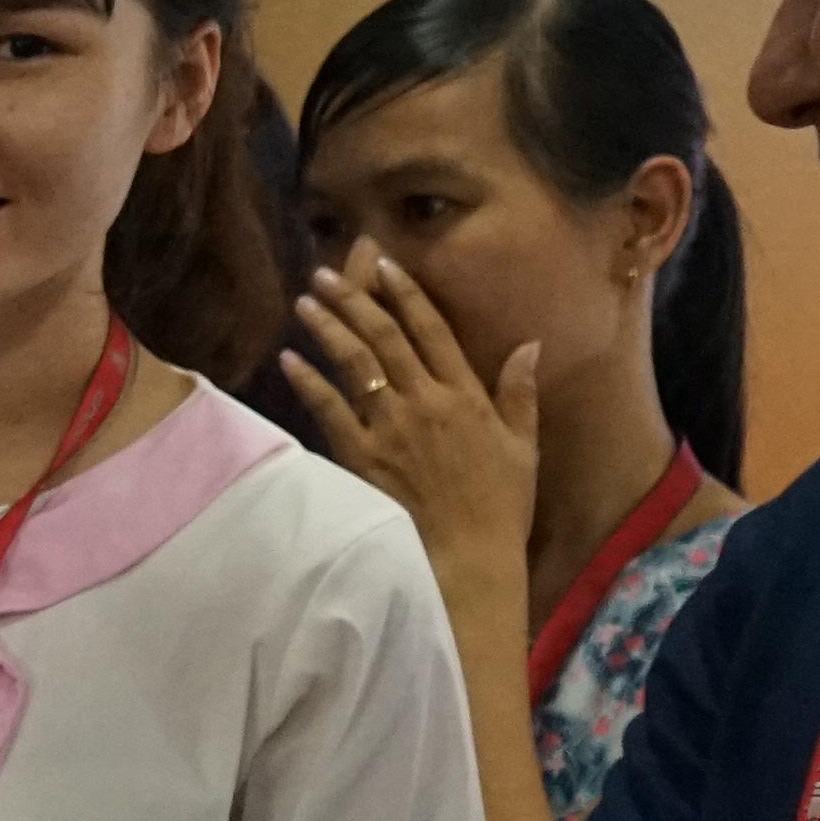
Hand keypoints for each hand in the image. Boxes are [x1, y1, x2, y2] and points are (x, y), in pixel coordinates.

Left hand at [278, 255, 539, 595]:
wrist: (469, 556)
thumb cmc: (500, 505)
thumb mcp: (524, 446)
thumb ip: (521, 392)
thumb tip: (530, 343)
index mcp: (466, 396)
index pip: (433, 330)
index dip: (407, 294)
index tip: (384, 265)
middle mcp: (425, 401)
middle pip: (385, 337)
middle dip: (354, 300)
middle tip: (325, 273)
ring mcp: (391, 427)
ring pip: (355, 363)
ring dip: (328, 328)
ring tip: (306, 301)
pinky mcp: (361, 455)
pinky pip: (329, 409)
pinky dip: (308, 381)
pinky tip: (289, 358)